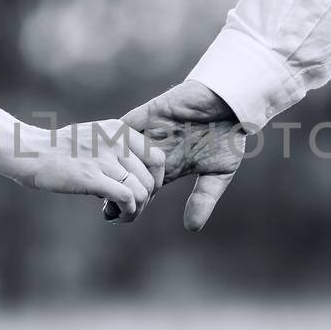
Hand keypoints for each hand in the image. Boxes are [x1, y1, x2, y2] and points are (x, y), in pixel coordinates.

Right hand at [18, 120, 164, 217]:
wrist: (30, 152)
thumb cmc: (60, 149)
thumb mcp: (95, 137)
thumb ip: (118, 149)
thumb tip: (139, 177)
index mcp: (119, 130)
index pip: (157, 158)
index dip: (154, 180)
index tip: (140, 192)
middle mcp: (116, 141)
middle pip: (151, 179)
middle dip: (145, 200)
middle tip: (128, 207)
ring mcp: (105, 158)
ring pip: (142, 191)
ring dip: (135, 210)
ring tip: (120, 214)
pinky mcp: (92, 177)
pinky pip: (127, 198)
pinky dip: (127, 212)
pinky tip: (114, 215)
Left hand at [104, 80, 247, 230]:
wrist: (230, 101)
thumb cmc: (228, 136)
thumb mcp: (219, 173)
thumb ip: (204, 198)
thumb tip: (192, 228)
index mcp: (168, 168)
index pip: (141, 190)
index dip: (130, 204)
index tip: (119, 217)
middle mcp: (154, 152)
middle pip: (124, 175)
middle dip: (113, 190)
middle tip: (106, 206)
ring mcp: (148, 133)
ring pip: (118, 154)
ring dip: (109, 168)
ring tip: (101, 184)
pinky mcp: (145, 115)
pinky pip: (122, 130)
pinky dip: (112, 142)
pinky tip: (103, 157)